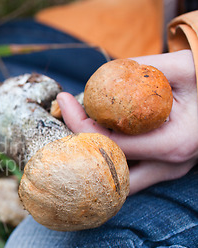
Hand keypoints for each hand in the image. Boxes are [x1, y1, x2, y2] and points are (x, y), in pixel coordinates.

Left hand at [57, 50, 197, 193]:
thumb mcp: (182, 66)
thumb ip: (143, 67)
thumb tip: (100, 75)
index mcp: (172, 144)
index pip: (110, 143)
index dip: (80, 123)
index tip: (65, 100)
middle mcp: (169, 166)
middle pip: (108, 171)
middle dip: (79, 148)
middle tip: (64, 120)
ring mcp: (168, 171)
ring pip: (118, 181)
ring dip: (92, 158)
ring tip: (76, 129)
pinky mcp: (165, 169)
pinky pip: (128, 172)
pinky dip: (108, 157)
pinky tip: (95, 135)